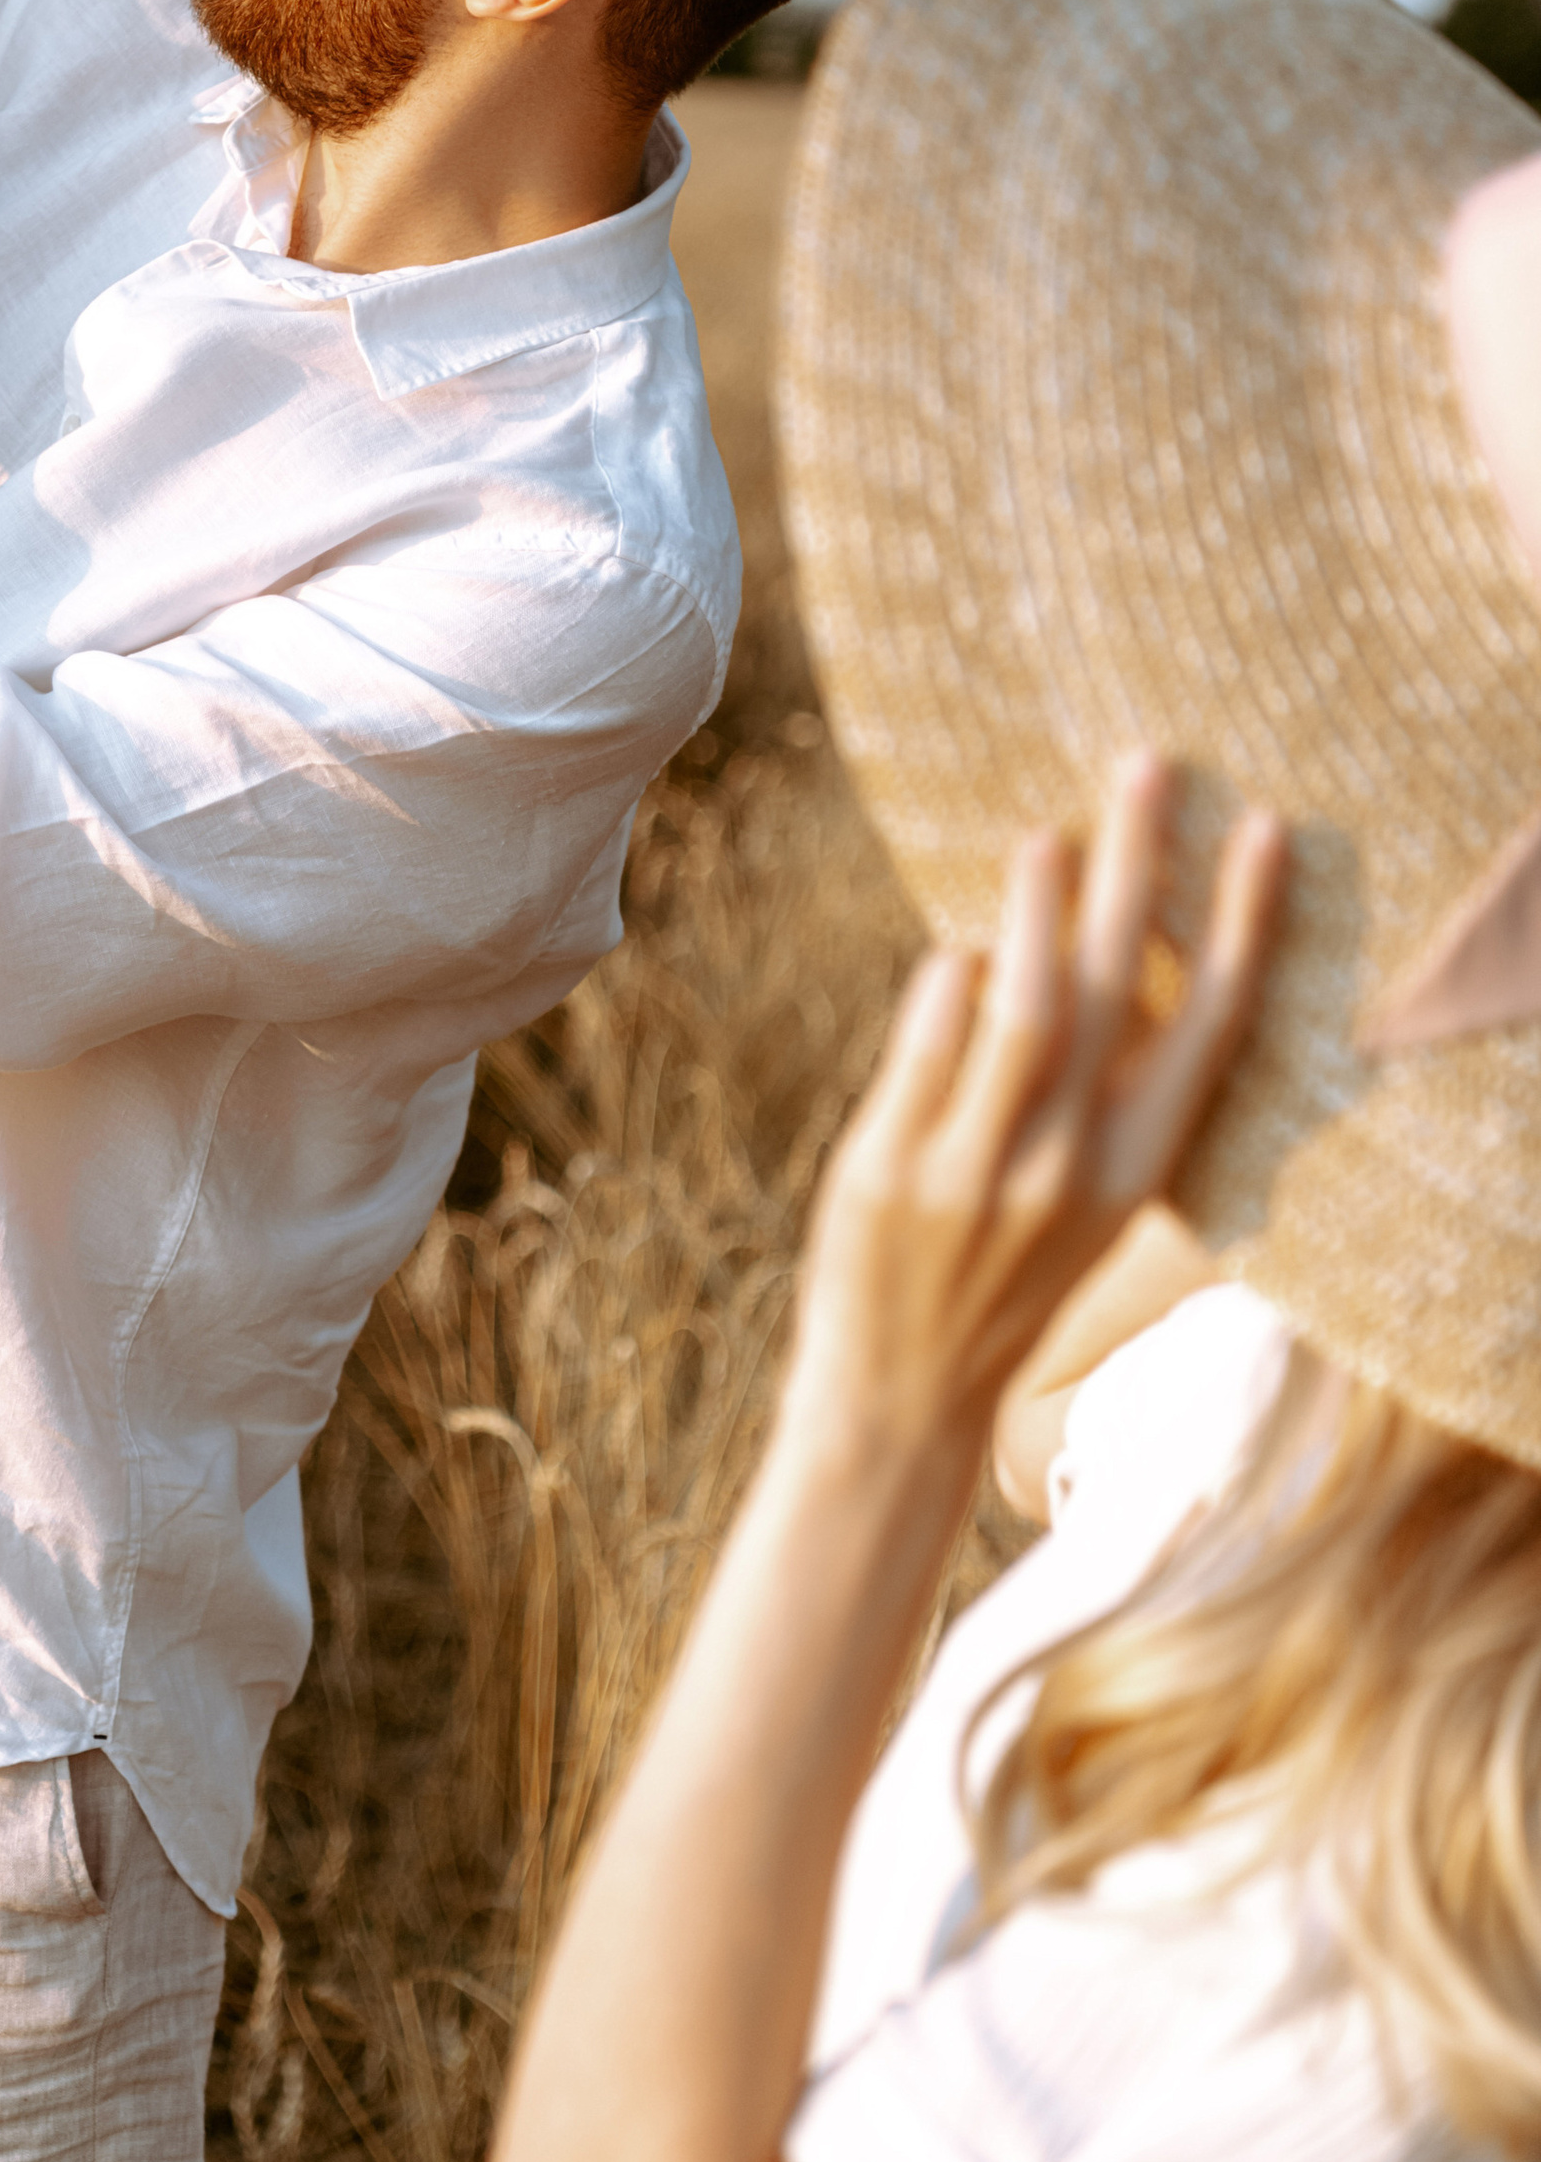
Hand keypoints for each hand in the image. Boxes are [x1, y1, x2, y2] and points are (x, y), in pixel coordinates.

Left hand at [789, 756, 1283, 1464]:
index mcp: (1138, 1172)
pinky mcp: (895, 1163)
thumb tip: (1090, 949)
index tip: (1266, 831)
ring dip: (1039, 907)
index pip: (1213, 1028)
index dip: (1244, 925)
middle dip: (1139, 868)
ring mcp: (981, 1166)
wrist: (900, 1395)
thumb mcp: (1082, 1199)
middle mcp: (1072, 1167)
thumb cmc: (997, 1275)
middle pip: (1123, 989)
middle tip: (1146, 766)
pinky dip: (950, 982)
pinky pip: (930, 1041)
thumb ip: (1096, 1094)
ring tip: (1046, 835)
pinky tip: (961, 949)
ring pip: (1025, 1005)